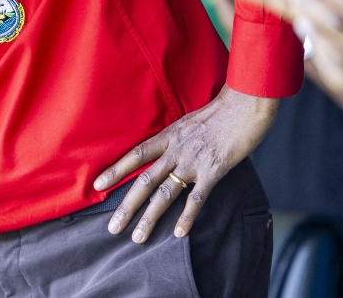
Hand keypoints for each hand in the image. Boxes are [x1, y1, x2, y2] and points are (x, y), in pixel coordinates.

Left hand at [94, 85, 277, 242]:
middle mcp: (175, 150)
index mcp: (167, 136)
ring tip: (138, 238)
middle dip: (126, 206)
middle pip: (144, 181)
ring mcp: (193, 162)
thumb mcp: (189, 122)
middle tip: (112, 227)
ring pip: (165, 194)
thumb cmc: (220, 112)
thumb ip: (176, 138)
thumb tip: (167, 151)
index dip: (115, 171)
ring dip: (150, 217)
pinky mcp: (213, 170)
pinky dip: (187, 217)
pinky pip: (197, 198)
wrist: (245, 104)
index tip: (97, 185)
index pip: (135, 155)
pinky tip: (178, 233)